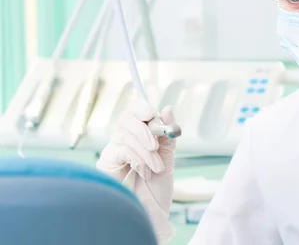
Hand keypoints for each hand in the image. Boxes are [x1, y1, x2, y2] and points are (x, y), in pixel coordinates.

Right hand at [97, 102, 176, 242]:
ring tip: (155, 168)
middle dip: (145, 130)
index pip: (136, 114)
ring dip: (146, 151)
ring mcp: (113, 152)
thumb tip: (168, 108)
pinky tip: (144, 172)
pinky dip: (138, 159)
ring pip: (126, 135)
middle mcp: (123, 142)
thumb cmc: (157, 190)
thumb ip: (168, 134)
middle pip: (128, 119)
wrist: (151, 215)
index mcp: (138, 138)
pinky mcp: (106, 164)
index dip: (143, 109)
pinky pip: (122, 150)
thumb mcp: (168, 157)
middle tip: (156, 146)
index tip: (152, 114)